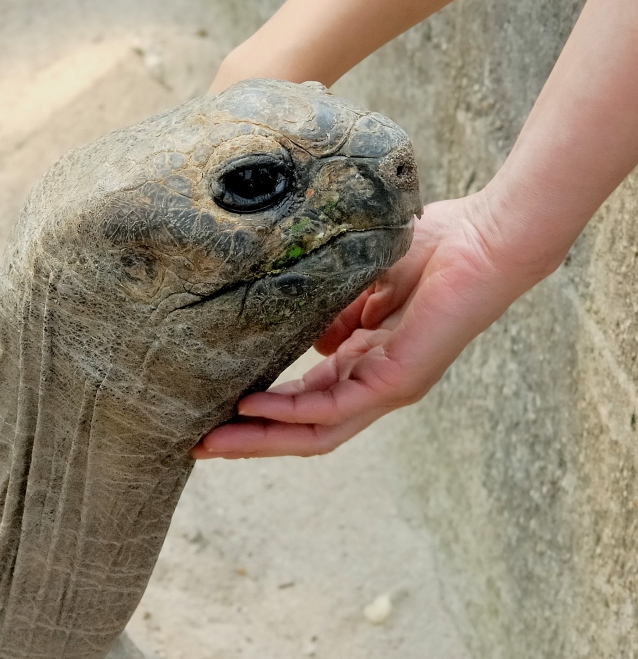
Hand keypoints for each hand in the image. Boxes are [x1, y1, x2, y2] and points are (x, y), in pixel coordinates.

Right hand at [192, 192, 542, 458]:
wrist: (485, 238)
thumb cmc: (433, 249)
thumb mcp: (362, 281)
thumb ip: (333, 312)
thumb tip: (308, 337)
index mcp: (366, 361)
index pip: (306, 400)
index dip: (261, 411)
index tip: (214, 411)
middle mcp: (374, 383)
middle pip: (303, 428)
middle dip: (250, 440)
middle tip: (198, 445)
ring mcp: (386, 387)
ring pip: (315, 431)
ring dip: (259, 438)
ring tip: (211, 441)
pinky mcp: (398, 380)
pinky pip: (334, 407)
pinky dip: (290, 410)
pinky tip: (252, 408)